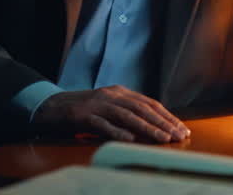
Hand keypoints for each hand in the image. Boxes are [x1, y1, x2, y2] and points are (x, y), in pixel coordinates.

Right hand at [31, 86, 189, 142]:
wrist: (51, 106)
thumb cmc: (83, 110)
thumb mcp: (108, 106)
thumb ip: (127, 111)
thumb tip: (153, 124)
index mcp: (119, 92)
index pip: (149, 103)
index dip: (167, 116)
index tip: (181, 128)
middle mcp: (111, 95)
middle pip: (142, 109)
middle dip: (163, 123)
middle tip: (178, 135)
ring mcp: (97, 105)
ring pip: (127, 116)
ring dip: (148, 128)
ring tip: (162, 139)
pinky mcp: (83, 116)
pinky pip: (103, 125)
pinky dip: (118, 132)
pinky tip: (131, 140)